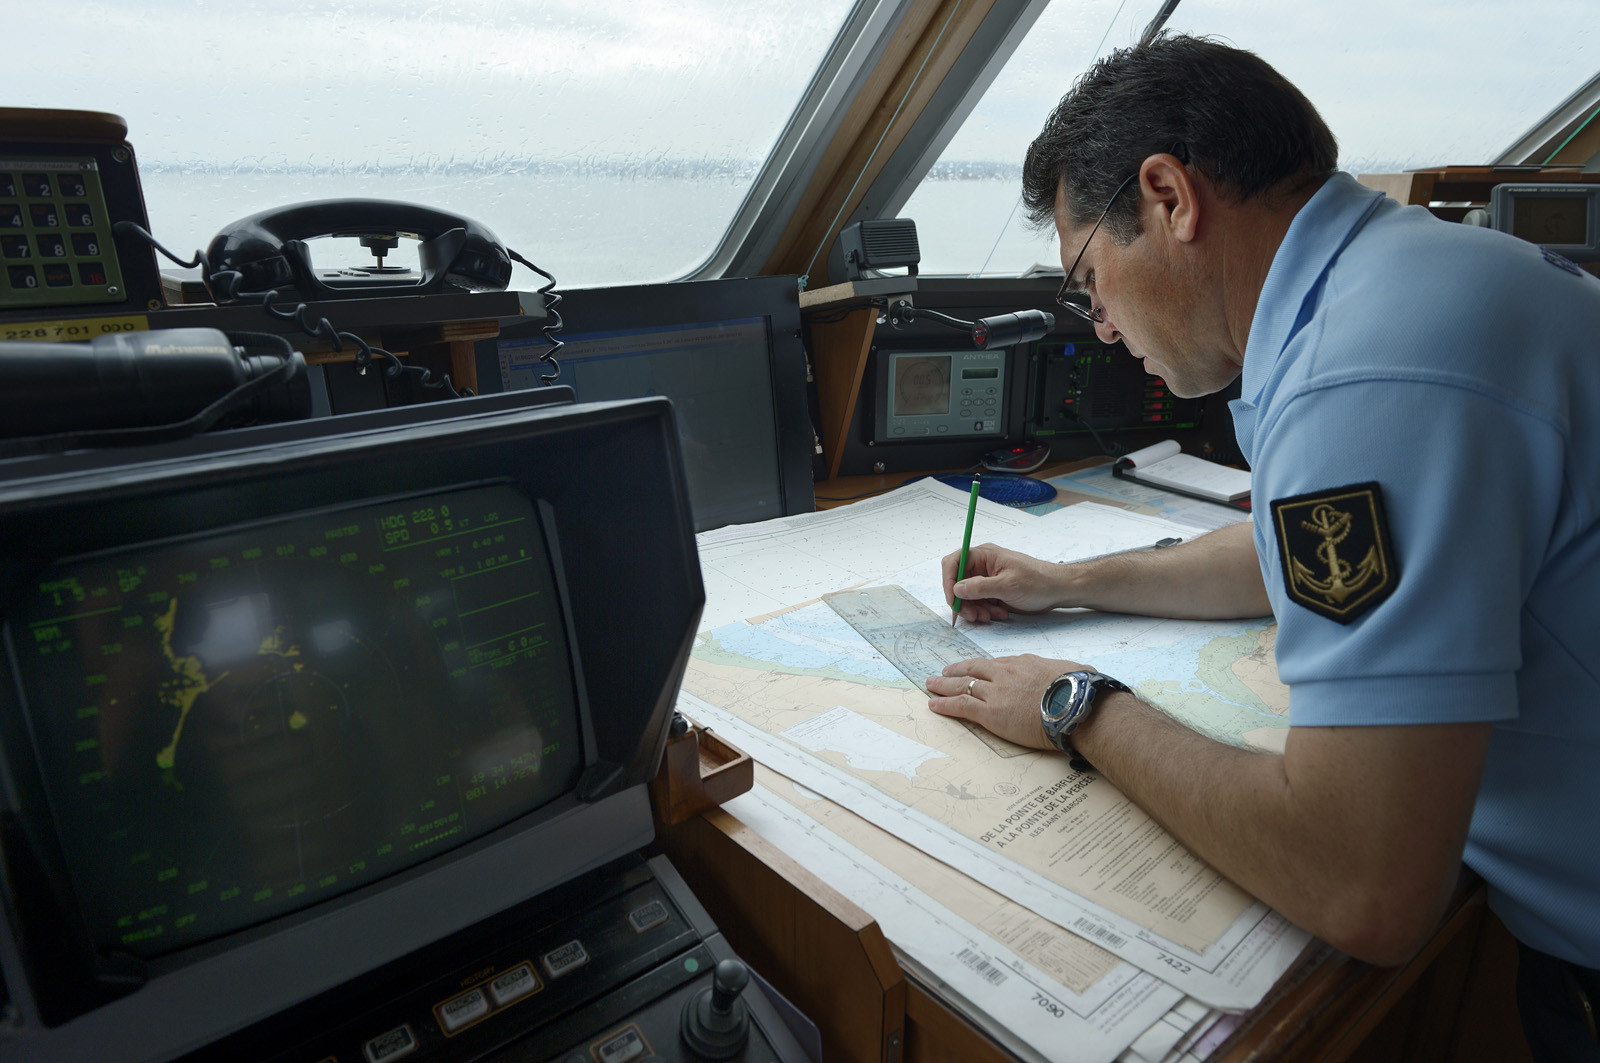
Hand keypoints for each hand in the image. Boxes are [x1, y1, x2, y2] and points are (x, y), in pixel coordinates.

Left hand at [925, 653, 1086, 750]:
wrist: (1077, 706)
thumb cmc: (1081, 691)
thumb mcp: (1072, 671)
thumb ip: (1061, 673)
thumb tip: (1072, 675)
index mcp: (1024, 663)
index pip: (997, 664)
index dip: (982, 667)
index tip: (975, 669)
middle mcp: (1006, 674)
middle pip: (973, 669)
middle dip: (956, 670)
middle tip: (944, 672)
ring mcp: (996, 692)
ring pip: (962, 685)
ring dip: (943, 685)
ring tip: (931, 685)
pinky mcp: (991, 713)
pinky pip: (961, 706)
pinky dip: (945, 704)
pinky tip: (934, 705)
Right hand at [942, 544, 1066, 622]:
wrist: (1057, 590)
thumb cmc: (1037, 582)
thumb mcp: (1008, 585)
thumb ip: (980, 587)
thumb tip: (957, 588)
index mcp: (984, 555)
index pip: (954, 562)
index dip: (948, 581)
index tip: (953, 600)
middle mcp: (982, 566)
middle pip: (958, 583)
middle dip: (964, 601)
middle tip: (973, 616)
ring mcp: (987, 579)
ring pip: (968, 596)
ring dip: (975, 609)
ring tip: (990, 617)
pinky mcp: (993, 591)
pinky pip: (979, 603)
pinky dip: (984, 611)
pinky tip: (998, 614)